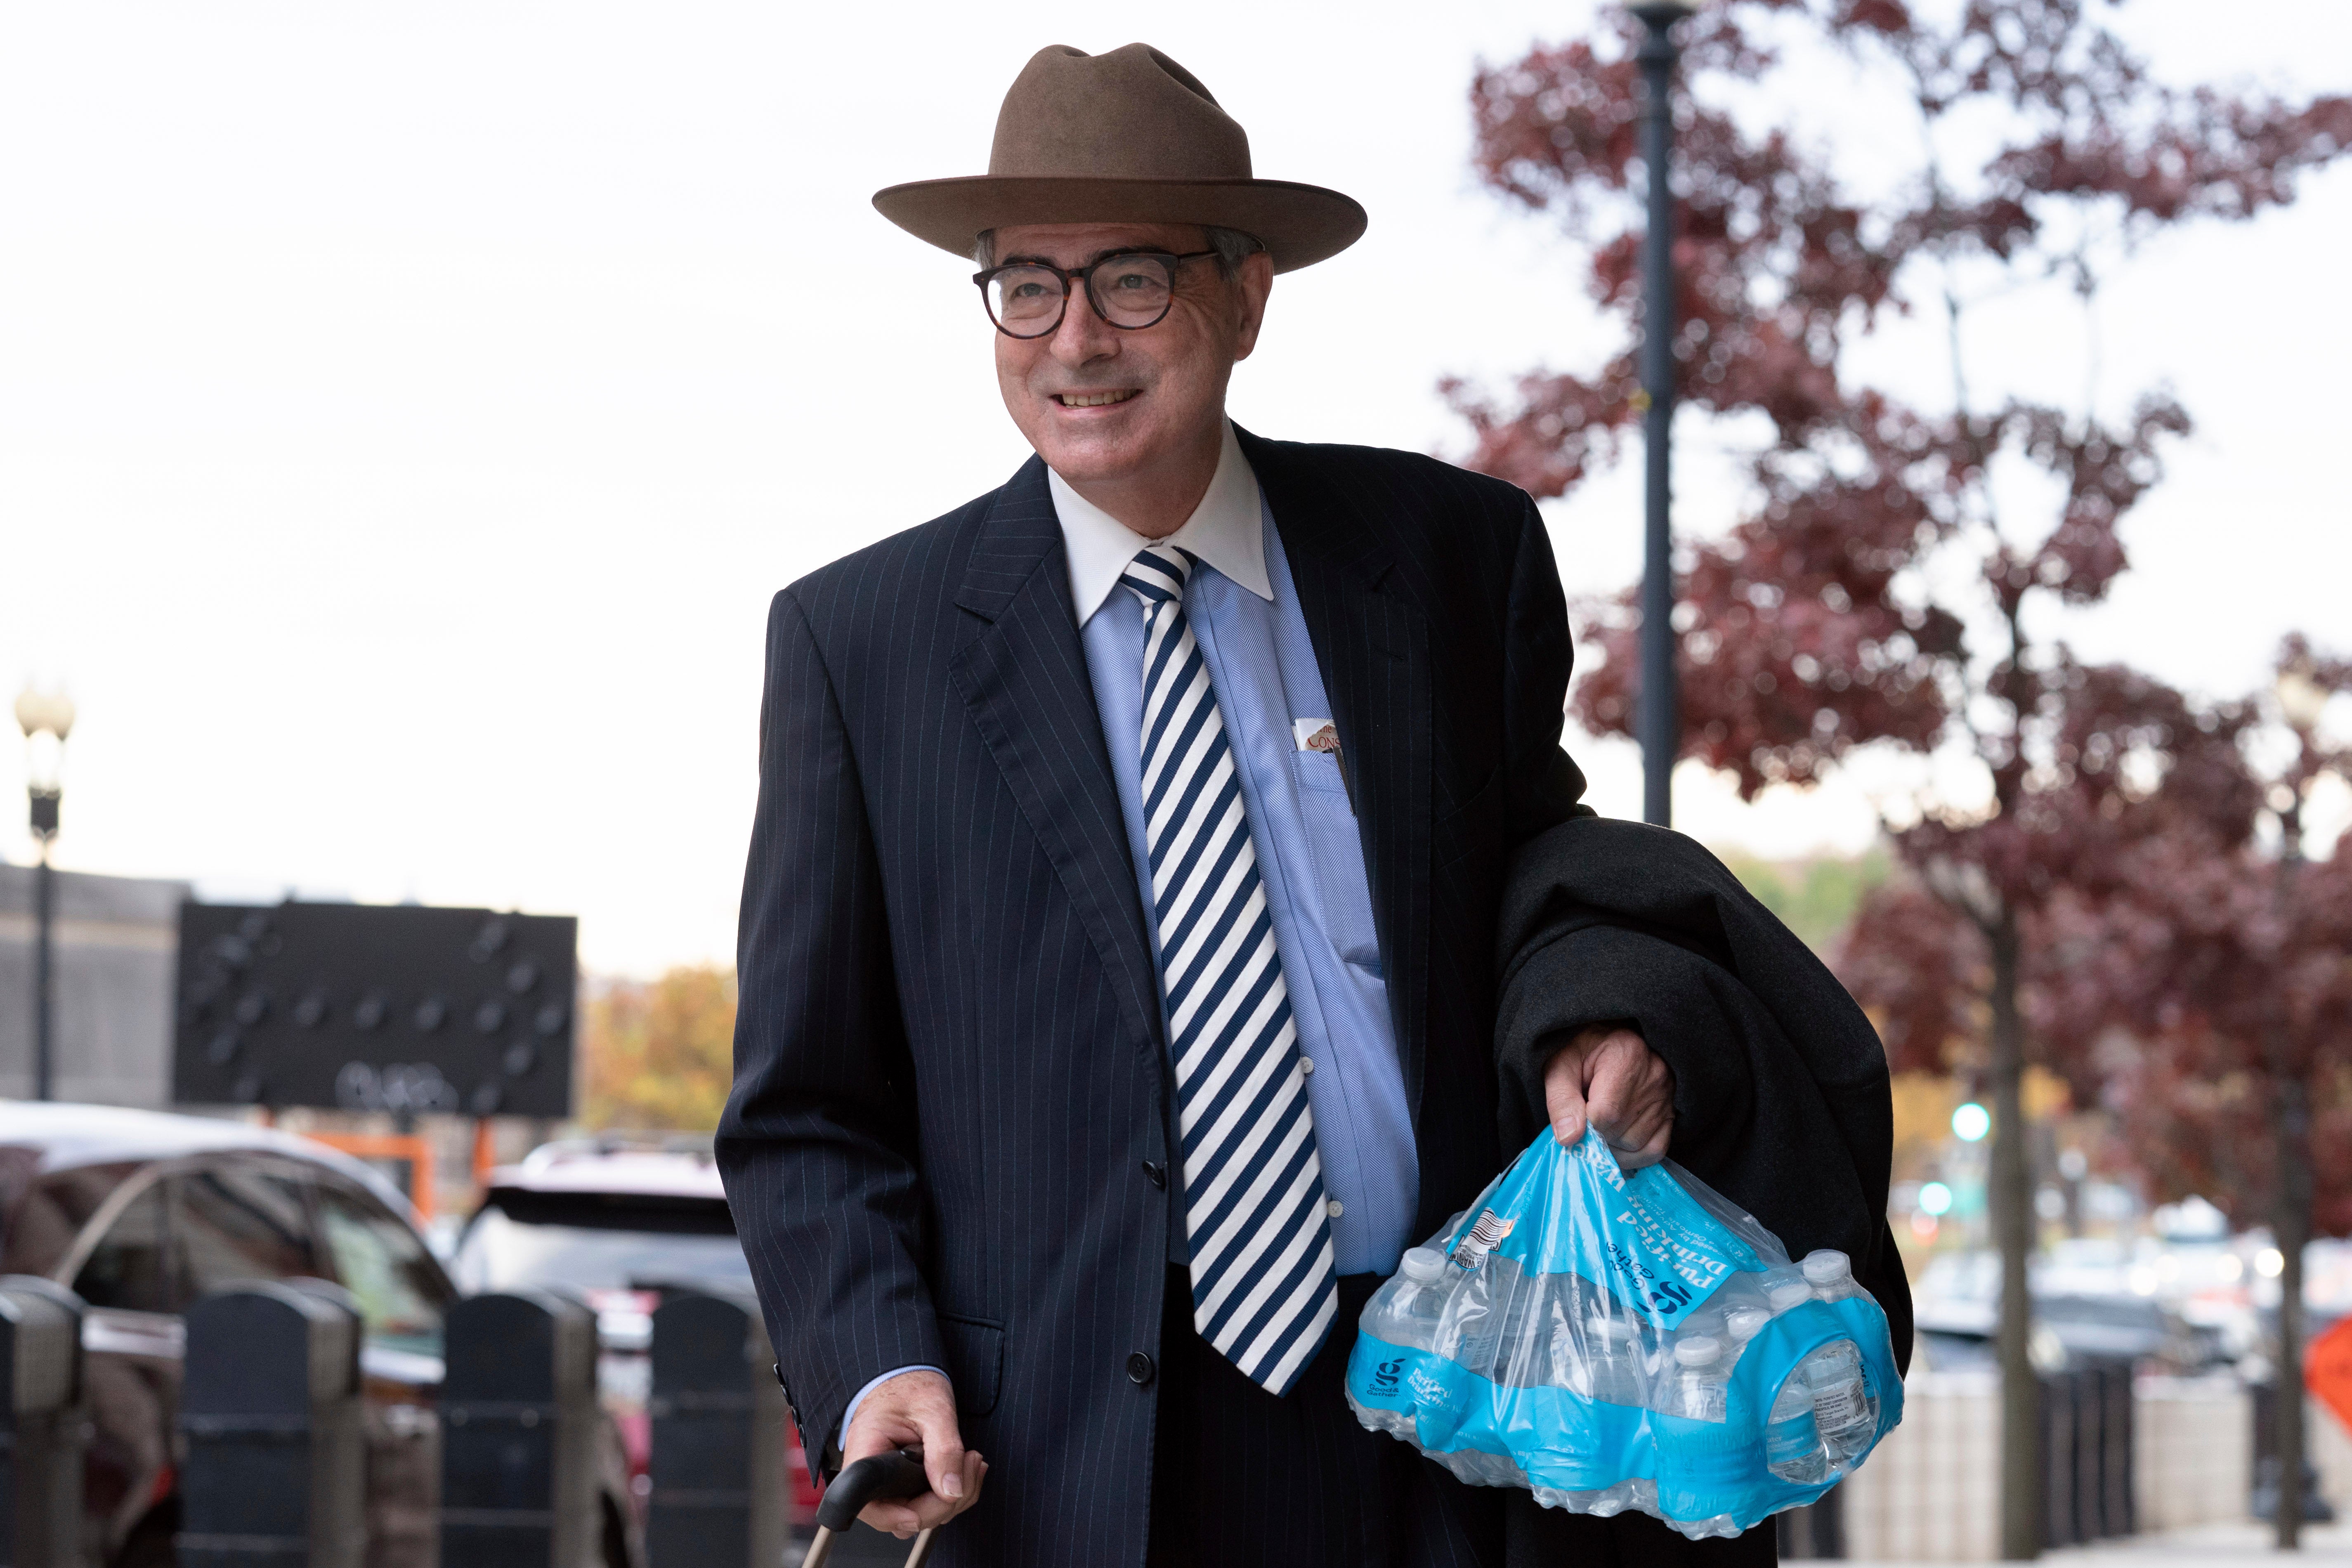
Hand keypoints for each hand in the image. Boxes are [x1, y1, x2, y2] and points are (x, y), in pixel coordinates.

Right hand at [838, 1369, 987, 1537]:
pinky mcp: (904, 1484)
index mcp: (865, 1454)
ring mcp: (889, 1483)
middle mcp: (872, 1475)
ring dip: (955, 1497)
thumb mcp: (933, 1410)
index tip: (937, 1504)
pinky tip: (966, 1469)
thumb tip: (952, 1490)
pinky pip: (927, 1504)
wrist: (906, 1375)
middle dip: (945, 1502)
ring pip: (919, 1515)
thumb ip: (944, 1450)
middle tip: (970, 1466)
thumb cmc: (910, 1384)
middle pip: (903, 1517)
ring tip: (971, 1462)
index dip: (902, 1516)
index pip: (873, 1507)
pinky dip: (952, 1492)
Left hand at [1540, 1024, 1674, 1169]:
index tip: (1575, 1114)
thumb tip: (1569, 1138)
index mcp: (1626, 1055)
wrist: (1611, 1042)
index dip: (1583, 1123)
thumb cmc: (1583, 1054)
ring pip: (1635, 1145)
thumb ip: (1561, 1099)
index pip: (1605, 1113)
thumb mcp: (1561, 1066)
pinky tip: (1616, 1139)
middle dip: (1595, 1134)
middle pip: (1619, 1131)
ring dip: (1611, 1145)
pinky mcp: (1672, 1114)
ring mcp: (1667, 1096)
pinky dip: (1632, 1155)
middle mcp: (1655, 1075)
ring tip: (1601, 1123)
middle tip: (1585, 1118)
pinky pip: (1654, 1150)